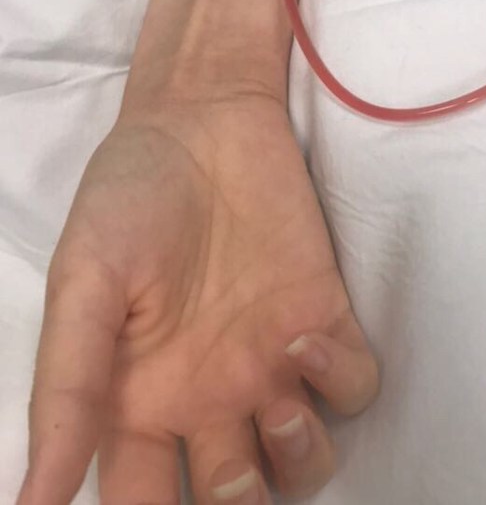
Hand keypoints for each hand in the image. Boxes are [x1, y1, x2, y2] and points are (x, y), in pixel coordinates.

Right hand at [18, 94, 378, 503]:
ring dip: (296, 460)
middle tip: (230, 472)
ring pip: (302, 464)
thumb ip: (67, 389)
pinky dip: (339, 380)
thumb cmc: (130, 196)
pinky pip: (352, 385)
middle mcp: (208, 397)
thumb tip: (31, 501)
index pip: (141, 504)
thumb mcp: (83, 284)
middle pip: (231, 501)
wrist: (202, 119)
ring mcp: (270, 360)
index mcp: (138, 402)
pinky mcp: (324, 316)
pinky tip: (303, 335)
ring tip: (276, 404)